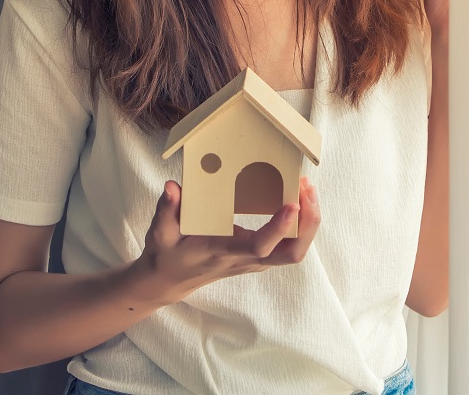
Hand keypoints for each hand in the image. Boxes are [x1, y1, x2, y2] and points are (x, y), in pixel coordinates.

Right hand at [129, 177, 320, 305]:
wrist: (169, 280)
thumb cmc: (167, 254)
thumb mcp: (160, 233)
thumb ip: (166, 210)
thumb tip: (172, 188)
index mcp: (226, 253)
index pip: (261, 246)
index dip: (280, 227)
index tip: (293, 203)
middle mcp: (247, 259)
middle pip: (292, 254)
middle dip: (308, 225)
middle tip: (307, 190)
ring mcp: (256, 259)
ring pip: (295, 250)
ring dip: (308, 222)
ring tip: (307, 189)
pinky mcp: (259, 255)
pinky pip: (289, 244)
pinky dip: (300, 223)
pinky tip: (298, 198)